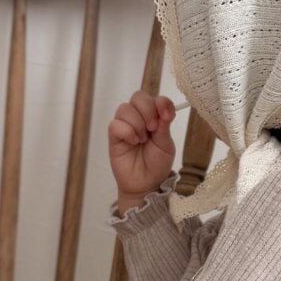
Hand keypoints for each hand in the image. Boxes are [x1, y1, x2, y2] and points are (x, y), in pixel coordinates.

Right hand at [109, 90, 176, 208]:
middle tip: (152, 129)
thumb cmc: (157, 164)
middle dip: (148, 110)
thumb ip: (164, 125)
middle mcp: (139, 117)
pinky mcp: (114, 136)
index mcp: (154, 117)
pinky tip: (133, 142)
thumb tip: (164, 106)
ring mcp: (125, 125)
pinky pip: (115, 124)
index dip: (161, 102)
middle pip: (138, 96)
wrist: (146, 184)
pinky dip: (126, 131)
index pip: (155, 98)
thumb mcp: (166, 144)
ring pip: (125, 108)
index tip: (166, 116)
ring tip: (142, 140)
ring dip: (137, 123)